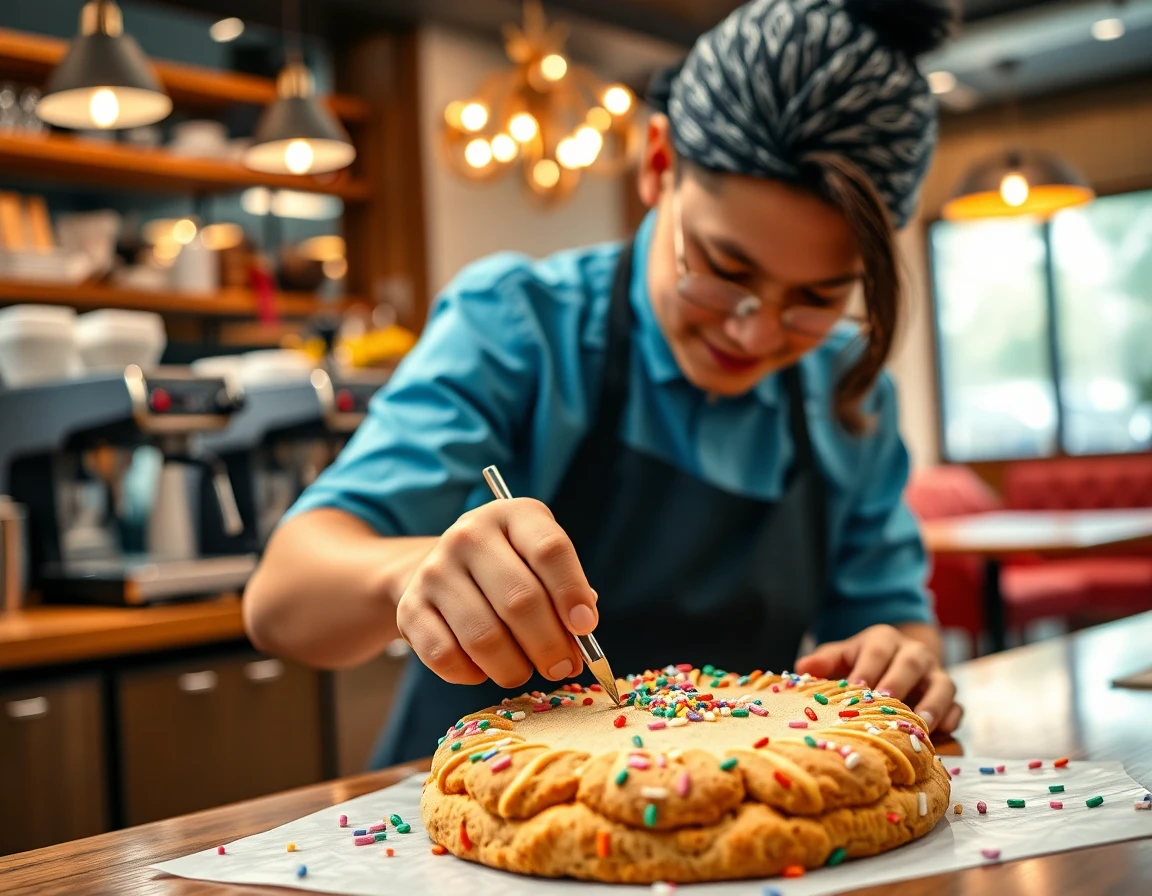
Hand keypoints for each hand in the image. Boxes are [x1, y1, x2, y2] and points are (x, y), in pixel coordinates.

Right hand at [396, 498, 597, 688]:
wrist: (442, 569)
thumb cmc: (510, 570)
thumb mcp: (541, 564)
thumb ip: (566, 593)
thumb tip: (580, 635)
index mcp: (512, 515)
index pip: (549, 550)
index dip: (572, 593)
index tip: (586, 627)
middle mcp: (469, 535)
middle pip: (520, 599)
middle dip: (549, 644)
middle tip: (563, 666)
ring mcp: (434, 570)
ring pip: (485, 637)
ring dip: (514, 667)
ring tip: (524, 670)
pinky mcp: (409, 608)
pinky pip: (446, 657)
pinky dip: (473, 675)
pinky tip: (484, 668)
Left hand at [794, 624, 962, 734]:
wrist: (896, 663)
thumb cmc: (861, 664)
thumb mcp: (842, 656)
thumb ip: (825, 660)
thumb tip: (802, 667)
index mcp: (884, 640)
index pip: (877, 650)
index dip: (868, 668)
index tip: (856, 687)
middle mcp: (914, 654)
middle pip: (911, 663)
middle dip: (899, 682)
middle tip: (886, 703)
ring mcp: (936, 675)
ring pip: (943, 684)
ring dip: (933, 703)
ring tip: (920, 723)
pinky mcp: (951, 698)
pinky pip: (958, 707)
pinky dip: (952, 718)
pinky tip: (942, 732)